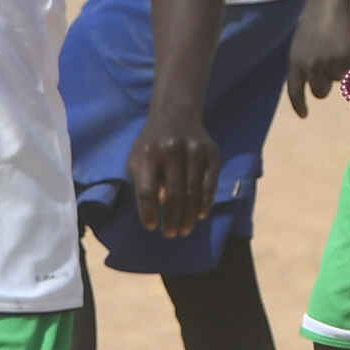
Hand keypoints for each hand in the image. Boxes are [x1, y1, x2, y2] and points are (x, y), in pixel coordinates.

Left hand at [126, 117, 218, 238]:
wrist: (175, 114)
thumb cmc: (152, 145)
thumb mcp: (138, 159)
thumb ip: (144, 182)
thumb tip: (161, 207)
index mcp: (148, 154)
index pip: (147, 191)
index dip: (148, 212)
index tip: (151, 227)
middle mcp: (171, 151)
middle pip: (172, 195)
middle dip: (172, 219)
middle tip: (171, 234)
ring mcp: (194, 151)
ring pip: (193, 192)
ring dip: (189, 215)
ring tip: (184, 230)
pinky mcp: (211, 153)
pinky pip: (210, 184)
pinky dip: (205, 202)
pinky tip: (200, 215)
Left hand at [285, 0, 349, 117]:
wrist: (328, 4)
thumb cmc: (314, 22)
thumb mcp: (300, 46)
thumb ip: (304, 65)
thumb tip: (313, 83)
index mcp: (295, 63)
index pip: (294, 91)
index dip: (299, 105)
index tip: (304, 115)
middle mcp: (310, 67)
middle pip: (319, 92)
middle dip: (325, 86)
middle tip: (329, 72)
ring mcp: (328, 64)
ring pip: (337, 81)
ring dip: (339, 70)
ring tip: (337, 49)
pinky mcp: (346, 60)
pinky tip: (346, 45)